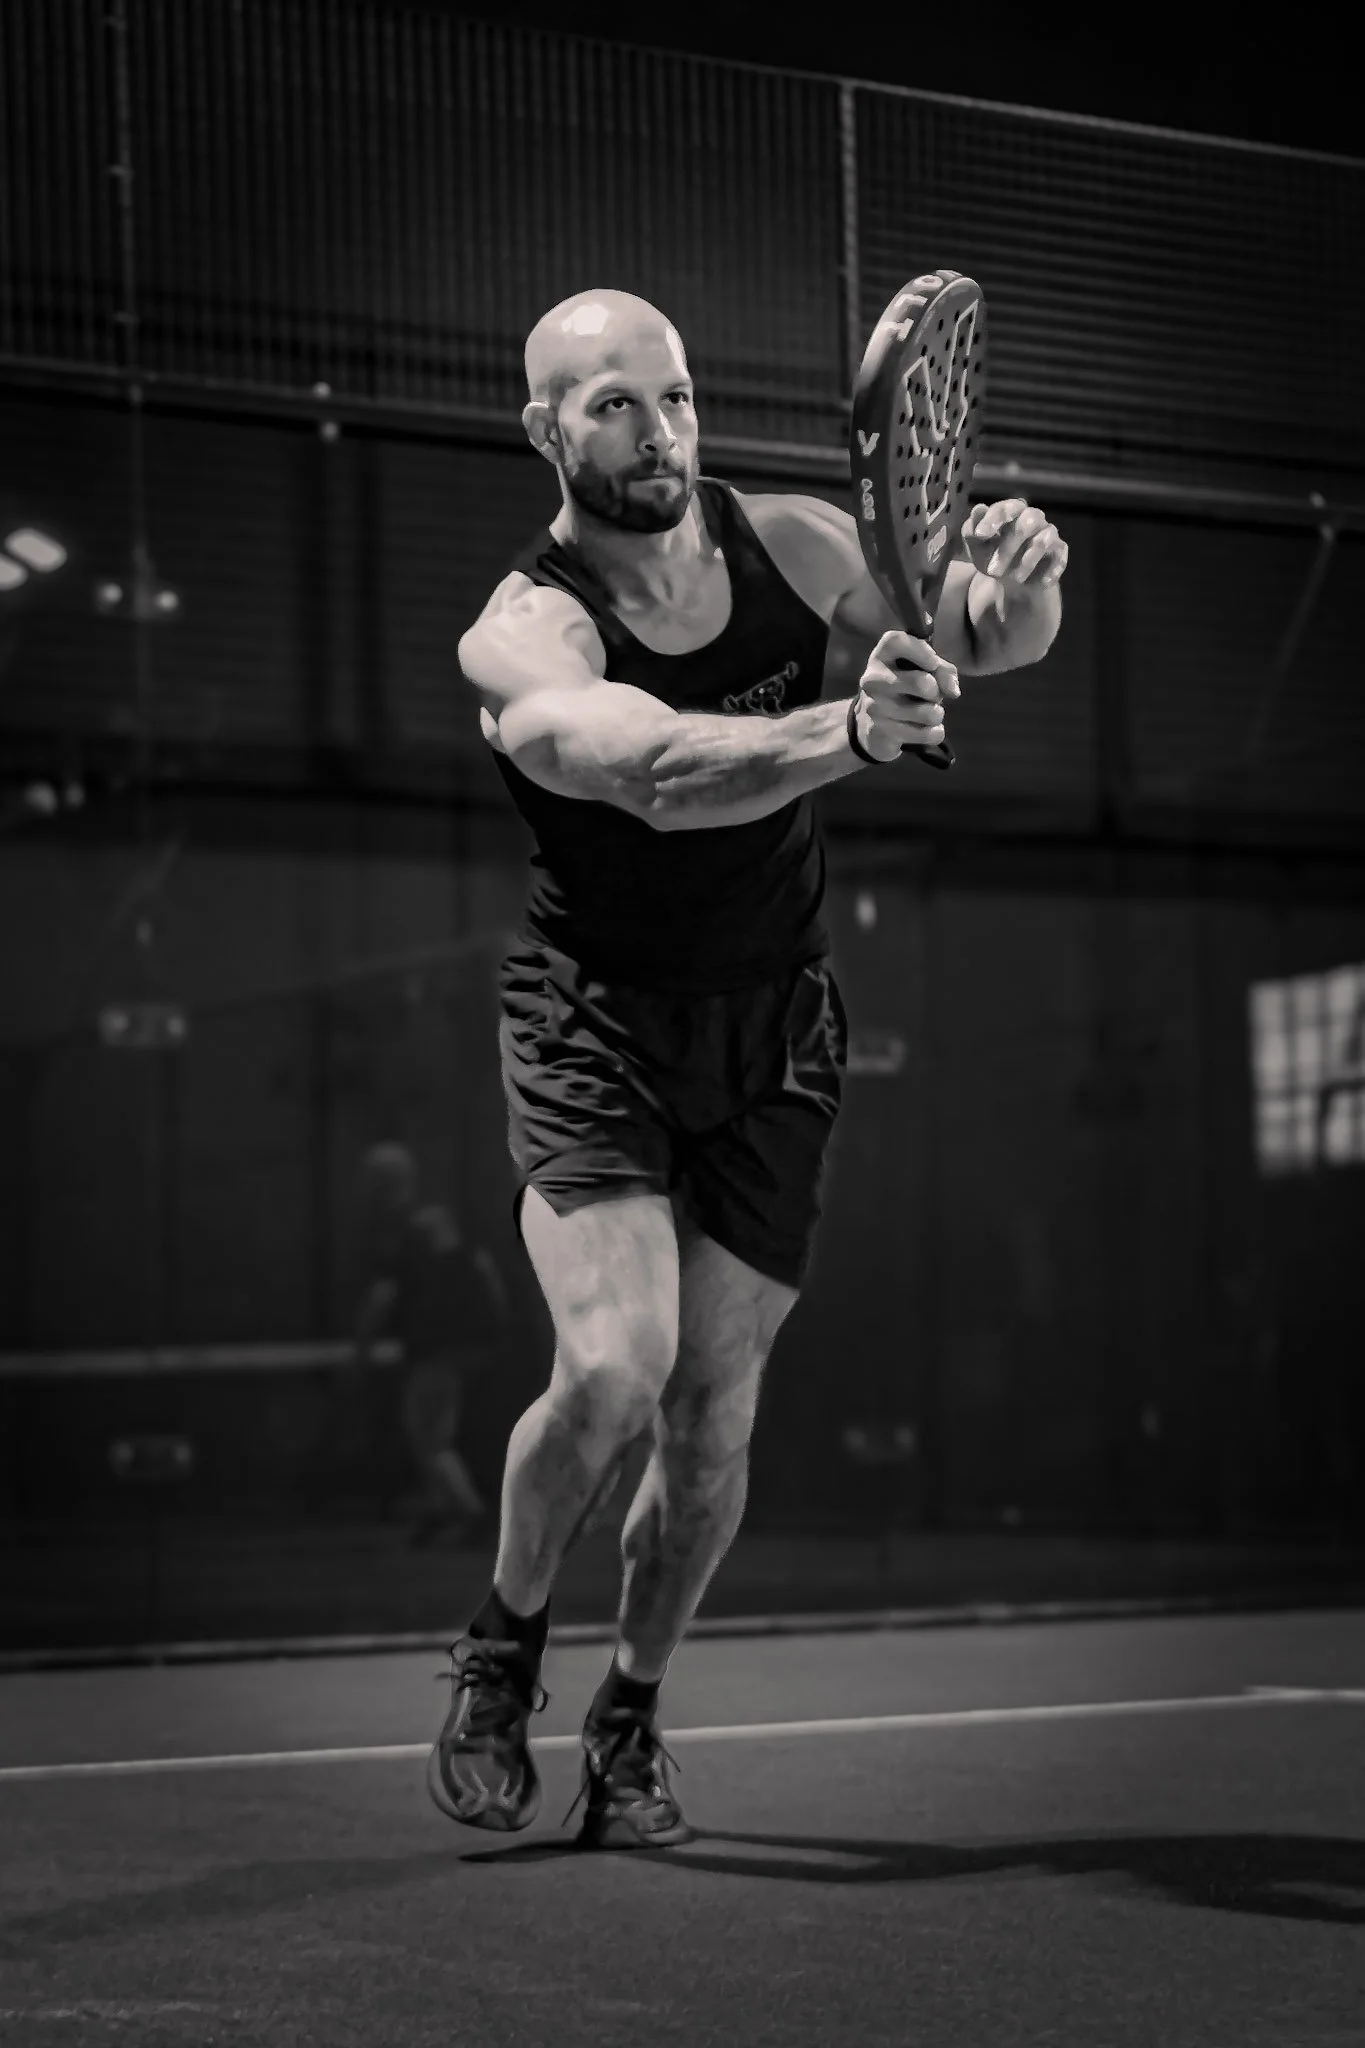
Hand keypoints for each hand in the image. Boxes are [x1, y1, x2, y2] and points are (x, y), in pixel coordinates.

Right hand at [854, 630, 959, 762]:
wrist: (872, 725)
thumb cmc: (905, 688)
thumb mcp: (924, 670)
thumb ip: (943, 671)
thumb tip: (953, 691)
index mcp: (882, 655)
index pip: (896, 642)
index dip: (922, 651)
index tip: (934, 664)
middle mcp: (873, 679)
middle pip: (922, 683)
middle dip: (937, 693)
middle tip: (932, 696)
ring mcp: (874, 707)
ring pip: (928, 713)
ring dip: (937, 714)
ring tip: (927, 713)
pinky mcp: (880, 732)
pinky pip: (927, 734)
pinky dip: (935, 733)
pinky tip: (924, 730)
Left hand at [962, 499, 1067, 589]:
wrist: (1012, 582)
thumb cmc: (993, 557)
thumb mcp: (977, 548)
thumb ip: (972, 530)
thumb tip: (978, 509)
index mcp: (1012, 512)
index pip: (1005, 508)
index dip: (993, 520)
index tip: (980, 535)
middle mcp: (1033, 518)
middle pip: (1026, 524)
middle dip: (1008, 548)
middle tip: (992, 571)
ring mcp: (1048, 533)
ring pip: (1042, 541)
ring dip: (1027, 561)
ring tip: (1014, 580)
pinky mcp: (1059, 552)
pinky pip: (1059, 558)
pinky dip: (1051, 571)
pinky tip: (1042, 583)